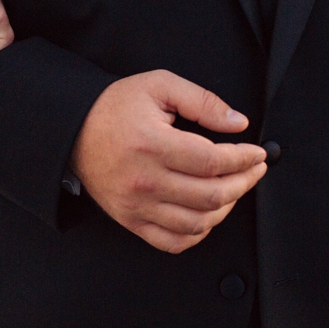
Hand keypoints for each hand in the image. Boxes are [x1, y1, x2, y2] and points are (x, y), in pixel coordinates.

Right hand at [71, 70, 267, 253]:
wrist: (73, 129)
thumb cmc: (114, 107)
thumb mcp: (158, 86)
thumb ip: (201, 100)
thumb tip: (237, 123)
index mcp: (152, 144)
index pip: (213, 161)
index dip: (243, 159)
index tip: (256, 153)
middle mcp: (144, 179)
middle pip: (211, 195)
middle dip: (244, 182)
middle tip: (253, 170)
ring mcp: (136, 205)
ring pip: (197, 222)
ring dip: (225, 208)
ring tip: (233, 189)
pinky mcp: (130, 219)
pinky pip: (173, 241)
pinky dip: (198, 233)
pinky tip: (207, 214)